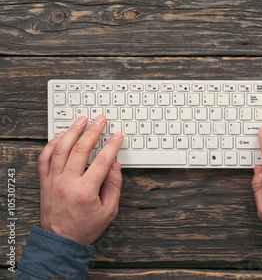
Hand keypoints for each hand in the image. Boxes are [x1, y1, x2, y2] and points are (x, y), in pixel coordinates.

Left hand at [37, 115, 123, 244]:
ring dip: (72, 132)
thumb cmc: (85, 227)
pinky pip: (45, 158)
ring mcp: (53, 180)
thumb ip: (114, 186)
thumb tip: (115, 166)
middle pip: (80, 149)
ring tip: (81, 120)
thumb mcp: (109, 210)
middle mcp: (67, 183)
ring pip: (61, 149)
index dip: (112, 146)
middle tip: (100, 120)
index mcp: (85, 191)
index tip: (117, 136)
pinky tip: (61, 135)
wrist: (61, 240)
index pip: (102, 161)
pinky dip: (52, 144)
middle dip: (92, 131)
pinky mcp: (45, 181)